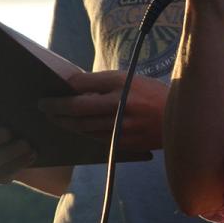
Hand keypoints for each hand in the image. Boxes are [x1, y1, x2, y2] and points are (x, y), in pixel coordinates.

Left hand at [38, 71, 168, 149]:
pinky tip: (74, 127)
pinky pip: (96, 138)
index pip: (81, 88)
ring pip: (84, 127)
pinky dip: (82, 132)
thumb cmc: (150, 93)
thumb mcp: (128, 78)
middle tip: (42, 108)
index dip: (61, 93)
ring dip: (65, 123)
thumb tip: (72, 89)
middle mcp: (121, 106)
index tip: (47, 94)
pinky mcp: (126, 144)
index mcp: (121, 85)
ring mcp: (123, 128)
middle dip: (56, 110)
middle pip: (78, 111)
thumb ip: (100, 83)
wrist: (181, 118)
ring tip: (54, 117)